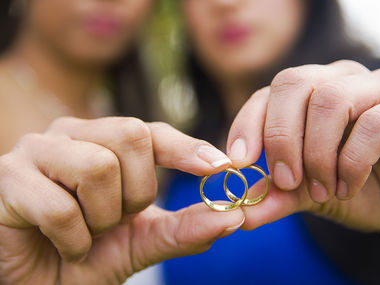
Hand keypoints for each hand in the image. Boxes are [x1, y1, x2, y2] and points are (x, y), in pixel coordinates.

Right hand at [0, 117, 243, 284]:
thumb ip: (184, 229)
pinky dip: (72, 240)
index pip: (153, 132)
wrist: (34, 283)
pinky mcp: (7, 177)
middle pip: (132, 136)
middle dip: (137, 192)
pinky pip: (60, 206)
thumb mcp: (142, 242)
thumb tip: (234, 218)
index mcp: (105, 141)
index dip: (188, 147)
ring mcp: (38, 149)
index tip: (222, 166)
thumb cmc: (87, 255)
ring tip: (87, 232)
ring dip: (102, 217)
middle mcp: (73, 134)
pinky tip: (63, 246)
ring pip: (99, 167)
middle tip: (118, 219)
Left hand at [226, 60, 379, 231]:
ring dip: (317, 154)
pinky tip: (347, 188)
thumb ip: (276, 196)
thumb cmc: (356, 187)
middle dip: (281, 136)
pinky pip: (374, 124)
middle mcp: (341, 80)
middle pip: (294, 83)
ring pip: (330, 100)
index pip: (268, 93)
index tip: (239, 162)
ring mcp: (378, 89)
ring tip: (320, 190)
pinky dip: (352, 163)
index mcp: (311, 92)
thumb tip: (240, 213)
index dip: (247, 124)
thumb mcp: (308, 193)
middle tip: (284, 180)